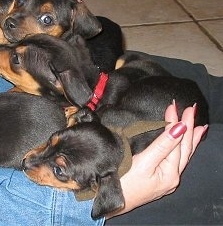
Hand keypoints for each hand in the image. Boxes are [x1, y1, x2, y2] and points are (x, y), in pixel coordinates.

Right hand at [109, 102, 207, 217]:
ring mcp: (165, 179)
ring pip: (181, 155)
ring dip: (189, 139)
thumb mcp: (144, 163)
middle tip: (191, 109)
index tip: (174, 105)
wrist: (109, 201)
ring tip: (196, 126)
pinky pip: (175, 159)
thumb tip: (179, 128)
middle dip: (188, 127)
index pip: (177, 142)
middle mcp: (172, 177)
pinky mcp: (158, 179)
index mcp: (170, 173)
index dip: (176, 122)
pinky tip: (181, 146)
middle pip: (184, 149)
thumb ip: (162, 145)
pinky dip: (180, 149)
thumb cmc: (123, 183)